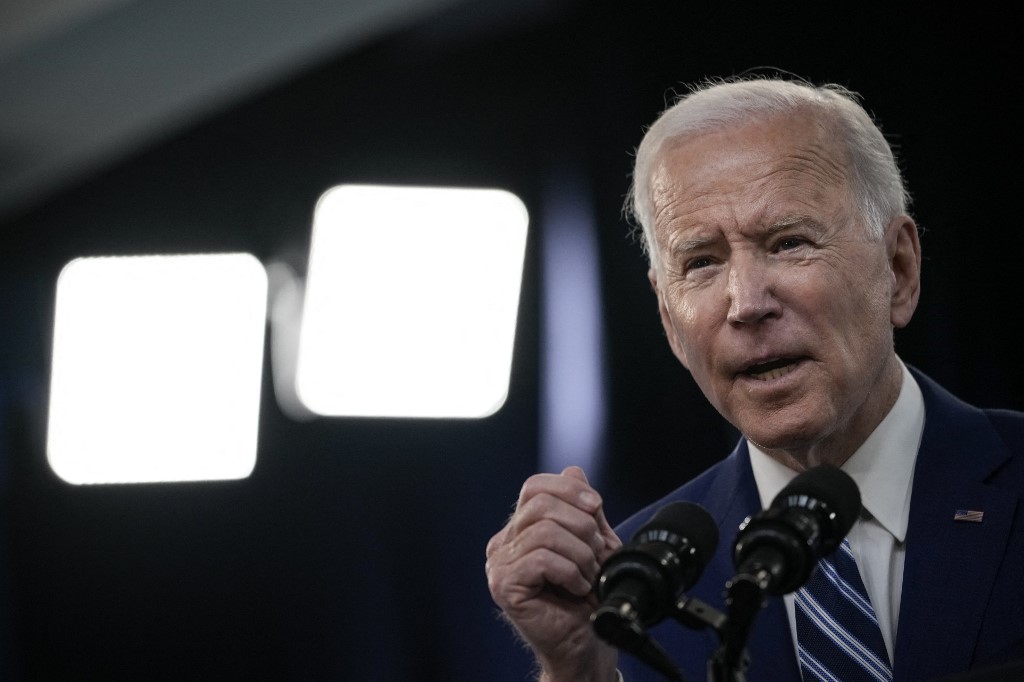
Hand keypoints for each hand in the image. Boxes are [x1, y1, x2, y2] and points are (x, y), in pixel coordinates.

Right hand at [485, 466, 621, 680]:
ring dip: (580, 553)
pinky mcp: (504, 586)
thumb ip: (582, 509)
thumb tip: (574, 470)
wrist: (585, 644)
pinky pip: (541, 559)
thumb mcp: (592, 544)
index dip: (568, 489)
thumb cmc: (587, 599)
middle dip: (581, 525)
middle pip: (540, 504)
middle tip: (596, 553)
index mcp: (520, 529)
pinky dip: (570, 571)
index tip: (596, 507)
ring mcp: (500, 565)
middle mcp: (504, 544)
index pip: (534, 487)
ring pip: (544, 531)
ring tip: (589, 574)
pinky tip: (578, 587)